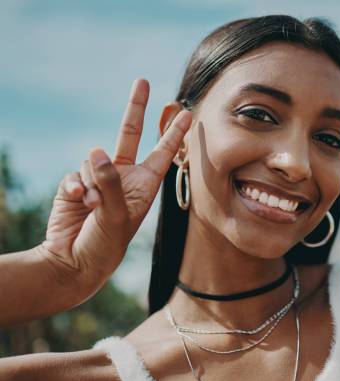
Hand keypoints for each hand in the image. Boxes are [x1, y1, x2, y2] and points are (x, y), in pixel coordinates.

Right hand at [40, 79, 191, 298]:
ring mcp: (98, 179)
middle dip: (136, 108)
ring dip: (91, 181)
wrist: (73, 263)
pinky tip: (77, 202)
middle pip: (129, 134)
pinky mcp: (76, 183)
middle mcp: (124, 177)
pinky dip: (75, 186)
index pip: (162, 153)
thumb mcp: (115, 216)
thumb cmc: (104, 246)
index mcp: (144, 186)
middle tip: (142, 80)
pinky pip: (75, 173)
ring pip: (93, 158)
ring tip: (92, 206)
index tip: (187, 113)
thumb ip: (110, 182)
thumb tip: (96, 149)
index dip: (174, 133)